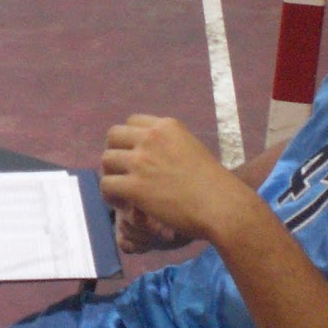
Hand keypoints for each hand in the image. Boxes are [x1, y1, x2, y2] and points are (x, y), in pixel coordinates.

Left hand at [100, 115, 249, 247]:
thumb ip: (170, 147)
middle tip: (123, 172)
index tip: (134, 156)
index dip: (129, 140)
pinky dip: (110, 196)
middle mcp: (151, 138)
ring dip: (111, 175)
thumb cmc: (215, 185)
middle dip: (115, 153)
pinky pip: (106, 185)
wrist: (221, 206)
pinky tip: (123, 204)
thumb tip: (155, 157)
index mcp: (167, 126)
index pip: (132, 122)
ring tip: (122, 191)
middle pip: (113, 136)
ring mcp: (141, 161)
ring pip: (106, 160)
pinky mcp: (134, 186)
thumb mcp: (193, 149)